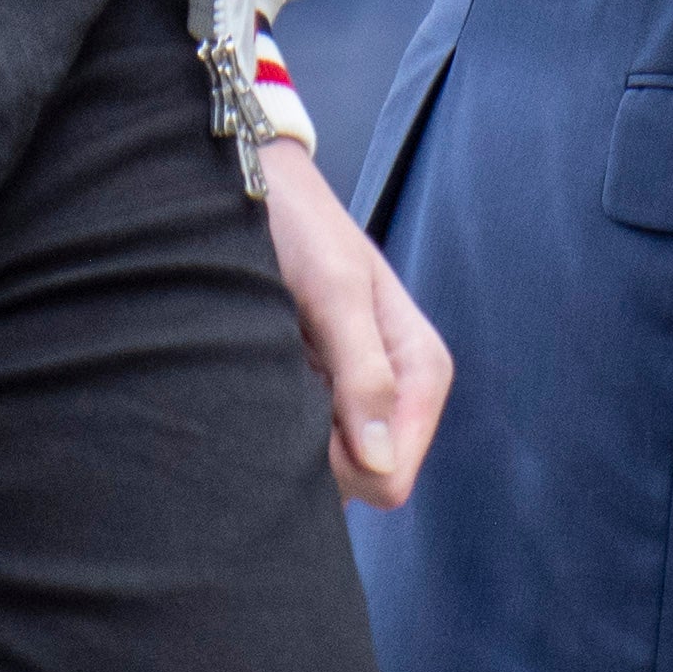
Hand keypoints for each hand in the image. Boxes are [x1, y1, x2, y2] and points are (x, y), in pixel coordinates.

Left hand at [262, 136, 449, 507]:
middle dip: (310, 457)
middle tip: (271, 387)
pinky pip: (298, 447)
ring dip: (284, 437)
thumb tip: (383, 465)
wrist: (253, 188)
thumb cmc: (299, 226)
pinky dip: (270, 425)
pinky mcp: (314, 396)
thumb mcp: (334, 289)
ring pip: (325, 473)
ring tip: (261, 372)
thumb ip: (364, 373)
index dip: (341, 468)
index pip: (393, 474)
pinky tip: (253, 379)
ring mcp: (351, 399)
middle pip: (358, 483)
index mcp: (420, 369)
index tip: (297, 417)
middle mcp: (393, 393)